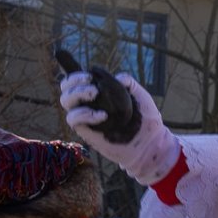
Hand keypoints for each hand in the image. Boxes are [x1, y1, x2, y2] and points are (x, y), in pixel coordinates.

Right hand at [60, 71, 178, 184]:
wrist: (151, 142)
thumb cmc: (146, 120)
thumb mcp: (140, 96)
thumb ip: (129, 83)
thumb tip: (117, 77)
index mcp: (100, 95)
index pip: (77, 82)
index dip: (75, 75)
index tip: (90, 75)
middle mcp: (90, 105)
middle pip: (66, 89)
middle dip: (72, 81)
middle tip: (90, 82)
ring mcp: (87, 118)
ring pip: (66, 102)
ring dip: (76, 93)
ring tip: (94, 93)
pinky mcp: (87, 132)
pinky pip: (73, 120)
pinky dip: (84, 114)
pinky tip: (102, 115)